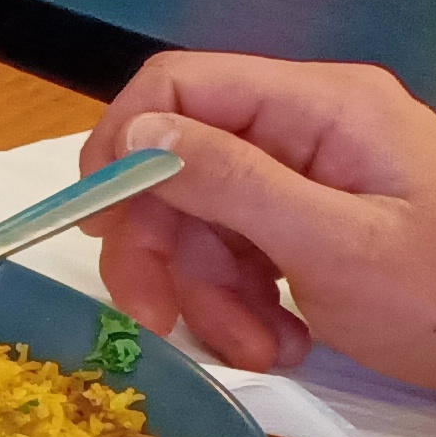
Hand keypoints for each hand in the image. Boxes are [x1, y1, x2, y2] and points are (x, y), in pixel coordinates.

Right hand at [81, 52, 435, 390]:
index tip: (100, 223)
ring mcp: (309, 177)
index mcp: (321, 107)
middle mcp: (308, 129)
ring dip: (208, 296)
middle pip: (180, 168)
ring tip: (259, 350)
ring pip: (202, 223)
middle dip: (165, 250)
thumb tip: (136, 137)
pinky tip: (280, 342)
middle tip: (157, 320)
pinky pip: (238, 254)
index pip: (180, 86)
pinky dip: (240, 306)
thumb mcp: (335, 246)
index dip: (122, 146)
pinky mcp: (311, 223)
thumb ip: (233, 184)